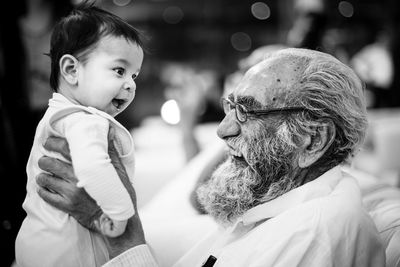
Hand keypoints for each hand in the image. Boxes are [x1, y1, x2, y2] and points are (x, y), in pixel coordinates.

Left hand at [36, 132, 145, 258]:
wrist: (118, 218)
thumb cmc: (119, 191)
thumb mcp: (119, 169)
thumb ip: (110, 150)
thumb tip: (109, 131)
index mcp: (88, 165)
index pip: (65, 147)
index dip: (53, 143)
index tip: (49, 142)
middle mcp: (77, 177)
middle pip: (50, 163)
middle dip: (44, 160)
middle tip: (45, 161)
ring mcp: (70, 192)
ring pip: (45, 179)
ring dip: (42, 176)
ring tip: (45, 176)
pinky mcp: (67, 205)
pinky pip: (46, 196)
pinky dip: (43, 191)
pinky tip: (46, 189)